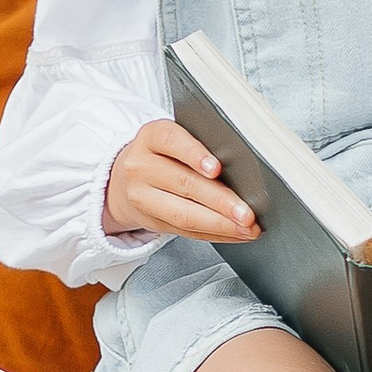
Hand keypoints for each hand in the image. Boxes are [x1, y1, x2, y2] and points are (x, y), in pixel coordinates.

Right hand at [104, 120, 260, 244]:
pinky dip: (215, 234)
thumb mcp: (174, 140)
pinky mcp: (150, 221)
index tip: (216, 169)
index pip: (172, 141)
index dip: (195, 154)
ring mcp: (142, 196)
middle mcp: (141, 166)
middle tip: (246, 212)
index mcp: (151, 137)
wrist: (124, 180)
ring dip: (220, 224)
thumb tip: (241, 172)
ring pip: (184, 214)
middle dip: (220, 201)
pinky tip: (234, 233)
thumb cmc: (161, 155)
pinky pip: (186, 232)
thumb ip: (200, 148)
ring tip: (246, 228)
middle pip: (184, 183)